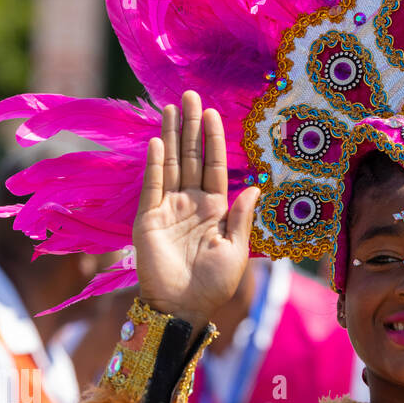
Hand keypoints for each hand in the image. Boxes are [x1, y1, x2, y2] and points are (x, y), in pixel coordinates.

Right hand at [133, 90, 260, 328]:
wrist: (184, 307)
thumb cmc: (214, 285)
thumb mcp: (235, 249)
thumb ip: (242, 217)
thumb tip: (255, 187)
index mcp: (214, 211)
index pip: (213, 168)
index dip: (213, 141)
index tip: (214, 114)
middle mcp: (190, 205)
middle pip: (190, 158)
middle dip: (191, 127)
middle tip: (191, 95)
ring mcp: (168, 209)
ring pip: (171, 164)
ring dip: (171, 136)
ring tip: (172, 106)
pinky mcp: (148, 218)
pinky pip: (152, 185)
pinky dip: (155, 164)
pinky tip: (158, 141)